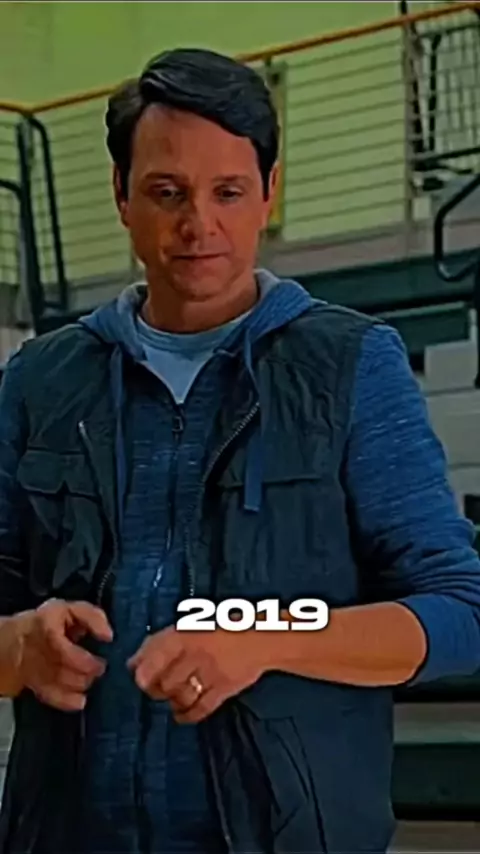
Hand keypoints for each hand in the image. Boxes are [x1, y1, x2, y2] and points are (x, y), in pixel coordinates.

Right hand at [14, 599, 112, 711]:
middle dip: (85, 673)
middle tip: (99, 669)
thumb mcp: (69, 609)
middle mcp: (37, 652)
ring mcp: (33, 671)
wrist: (17, 641)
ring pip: (57, 684)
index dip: (85, 659)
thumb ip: (92, 617)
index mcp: (46, 629)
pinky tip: (82, 700)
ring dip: (79, 684)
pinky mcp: (35, 686)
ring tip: (91, 678)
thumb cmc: (50, 622)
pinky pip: (50, 697)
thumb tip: (108, 636)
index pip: (62, 650)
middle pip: (61, 670)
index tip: (101, 660)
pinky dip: (67, 702)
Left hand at [128, 624, 270, 722]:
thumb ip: (159, 643)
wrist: (260, 637)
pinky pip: (201, 708)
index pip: (160, 653)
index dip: (146, 669)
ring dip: (171, 701)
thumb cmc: (219, 628)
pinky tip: (181, 714)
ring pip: (181, 696)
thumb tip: (132, 663)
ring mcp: (212, 672)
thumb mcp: (188, 626)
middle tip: (155, 689)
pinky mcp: (225, 688)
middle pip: (167, 681)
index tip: (139, 679)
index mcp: (187, 634)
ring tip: (171, 698)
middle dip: (156, 689)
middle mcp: (198, 653)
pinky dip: (187, 715)